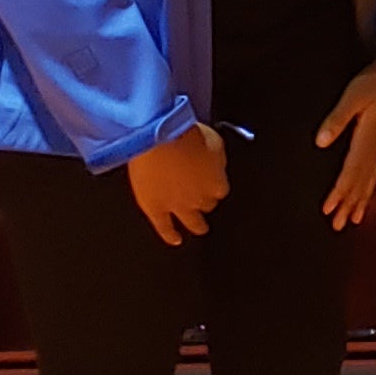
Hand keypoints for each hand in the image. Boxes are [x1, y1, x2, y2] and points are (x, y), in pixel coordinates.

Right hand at [126, 123, 230, 244]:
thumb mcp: (214, 141)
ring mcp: (177, 205)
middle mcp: (201, 197)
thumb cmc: (184, 135)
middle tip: (205, 203)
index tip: (211, 183)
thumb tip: (217, 163)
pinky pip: (164, 226)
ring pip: (192, 220)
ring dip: (197, 225)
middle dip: (206, 202)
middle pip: (207, 204)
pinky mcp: (155, 208)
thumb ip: (217, 158)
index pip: (220, 190)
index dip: (214, 186)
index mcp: (217, 182)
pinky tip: (175, 240)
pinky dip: (170, 235)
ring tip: (199, 228)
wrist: (157, 140)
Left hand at [315, 55, 375, 226]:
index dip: (340, 192)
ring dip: (360, 200)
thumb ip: (338, 118)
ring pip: (370, 179)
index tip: (328, 209)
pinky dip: (370, 187)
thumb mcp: (354, 94)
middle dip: (349, 204)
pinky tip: (366, 195)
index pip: (351, 171)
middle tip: (337, 225)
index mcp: (369, 137)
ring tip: (351, 220)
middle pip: (362, 181)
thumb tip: (321, 142)